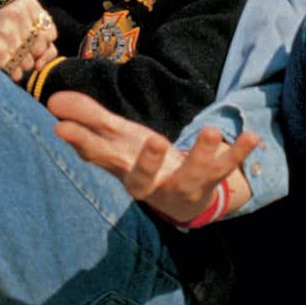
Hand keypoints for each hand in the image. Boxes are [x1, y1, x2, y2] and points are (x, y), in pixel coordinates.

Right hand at [0, 0, 57, 81]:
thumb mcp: (19, 25)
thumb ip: (42, 37)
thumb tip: (41, 64)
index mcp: (23, 5)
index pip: (50, 31)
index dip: (42, 42)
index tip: (27, 38)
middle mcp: (15, 17)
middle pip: (41, 47)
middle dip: (31, 54)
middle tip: (13, 47)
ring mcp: (7, 36)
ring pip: (30, 63)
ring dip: (20, 65)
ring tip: (4, 53)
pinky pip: (19, 73)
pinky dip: (12, 74)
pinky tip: (0, 63)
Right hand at [47, 91, 259, 225]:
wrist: (181, 202)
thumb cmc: (142, 163)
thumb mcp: (117, 140)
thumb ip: (89, 119)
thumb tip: (53, 102)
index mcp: (123, 168)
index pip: (100, 156)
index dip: (82, 142)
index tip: (61, 127)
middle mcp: (151, 183)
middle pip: (145, 177)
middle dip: (148, 163)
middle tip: (155, 141)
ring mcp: (182, 185)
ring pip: (193, 175)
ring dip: (202, 155)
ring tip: (211, 133)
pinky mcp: (209, 181)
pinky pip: (227, 168)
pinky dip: (239, 153)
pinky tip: (252, 136)